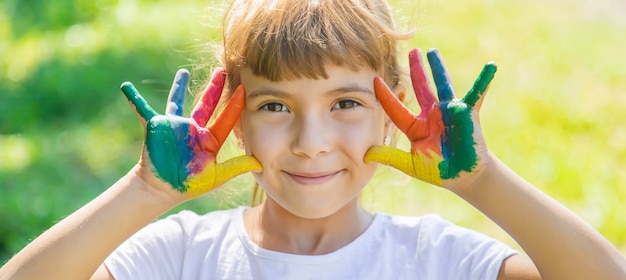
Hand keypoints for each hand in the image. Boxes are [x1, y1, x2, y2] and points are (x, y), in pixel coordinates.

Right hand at [121, 68, 261, 198]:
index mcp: (209, 139)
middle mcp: (193, 129)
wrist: (162, 189)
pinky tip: (126, 87)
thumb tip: (260, 164)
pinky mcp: (156, 126)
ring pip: (178, 101)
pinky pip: (143, 110)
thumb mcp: (216, 176)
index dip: (236, 104)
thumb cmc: (190, 185)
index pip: (226, 118)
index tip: (245, 89)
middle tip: (222, 69)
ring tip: (183, 72)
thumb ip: (236, 167)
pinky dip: (135, 100)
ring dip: (179, 87)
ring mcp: (175, 126)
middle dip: (215, 86)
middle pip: (207, 103)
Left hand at [365, 48, 495, 188]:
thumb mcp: (411, 164)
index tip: (375, 80)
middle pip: (421, 87)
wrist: (463, 176)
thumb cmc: (437, 171)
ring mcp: (449, 111)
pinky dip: (484, 81)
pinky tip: (491, 66)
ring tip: (431, 52)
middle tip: (412, 51)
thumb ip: (391, 157)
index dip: (386, 95)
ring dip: (438, 67)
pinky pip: (477, 94)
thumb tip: (366, 154)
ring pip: (442, 84)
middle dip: (416, 69)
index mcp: (415, 126)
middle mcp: (431, 114)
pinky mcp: (467, 113)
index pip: (396, 108)